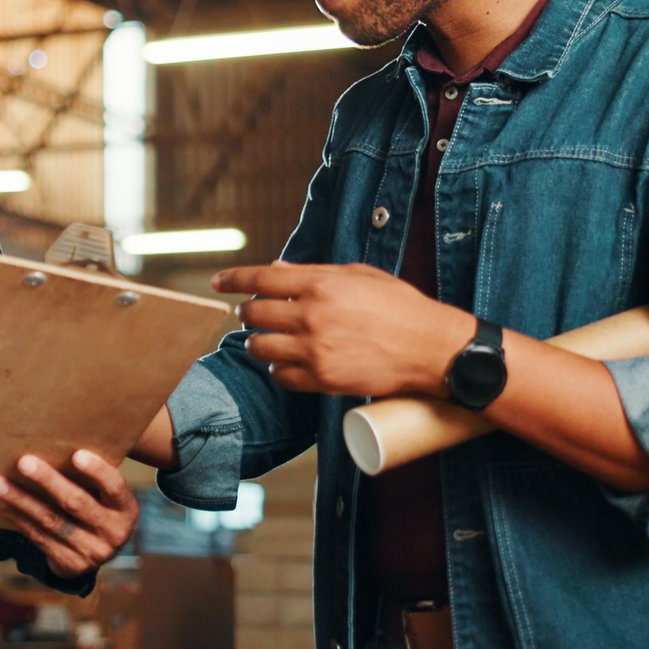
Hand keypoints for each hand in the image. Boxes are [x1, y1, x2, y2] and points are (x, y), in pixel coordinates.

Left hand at [0, 450, 138, 579]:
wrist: (95, 551)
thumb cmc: (96, 506)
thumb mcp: (103, 495)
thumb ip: (89, 476)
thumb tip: (51, 441)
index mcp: (126, 509)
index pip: (114, 487)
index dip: (97, 471)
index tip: (76, 454)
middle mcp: (114, 533)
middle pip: (77, 503)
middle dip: (48, 481)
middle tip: (23, 462)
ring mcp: (93, 552)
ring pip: (51, 521)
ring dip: (21, 500)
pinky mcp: (70, 564)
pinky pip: (39, 537)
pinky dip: (17, 517)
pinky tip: (1, 502)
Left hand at [212, 262, 469, 398]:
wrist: (431, 348)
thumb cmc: (400, 307)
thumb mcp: (360, 275)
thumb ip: (316, 272)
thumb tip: (275, 269)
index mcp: (321, 283)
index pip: (260, 278)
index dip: (233, 278)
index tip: (217, 282)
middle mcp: (312, 315)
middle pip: (253, 314)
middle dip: (248, 313)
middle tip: (252, 315)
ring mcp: (315, 349)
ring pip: (260, 347)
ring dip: (258, 342)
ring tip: (267, 340)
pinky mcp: (322, 379)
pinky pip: (280, 376)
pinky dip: (278, 369)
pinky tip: (285, 363)